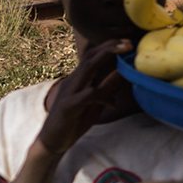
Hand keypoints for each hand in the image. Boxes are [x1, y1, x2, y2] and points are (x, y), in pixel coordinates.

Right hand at [39, 39, 134, 155]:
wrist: (52, 140)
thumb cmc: (75, 119)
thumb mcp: (96, 101)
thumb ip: (108, 87)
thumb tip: (126, 73)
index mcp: (79, 79)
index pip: (93, 56)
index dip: (110, 47)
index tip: (129, 42)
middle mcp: (73, 81)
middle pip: (90, 57)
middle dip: (110, 47)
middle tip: (129, 42)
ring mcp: (69, 93)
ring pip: (86, 70)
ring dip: (104, 59)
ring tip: (123, 52)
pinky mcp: (67, 107)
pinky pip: (84, 97)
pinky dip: (99, 95)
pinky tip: (112, 101)